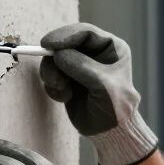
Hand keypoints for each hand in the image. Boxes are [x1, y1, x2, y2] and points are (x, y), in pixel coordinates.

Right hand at [39, 23, 158, 164]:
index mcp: (111, 47)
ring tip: (62, 90)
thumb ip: (81, 66)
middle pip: (65, 44)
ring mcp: (78, 66)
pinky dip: (53, 87)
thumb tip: (58, 54)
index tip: (48, 44)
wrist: (107, 132)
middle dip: (55, 59)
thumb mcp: (103, 85)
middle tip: (53, 76)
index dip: (65, 35)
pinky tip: (65, 98)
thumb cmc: (115, 107)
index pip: (85, 32)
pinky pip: (51, 75)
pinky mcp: (67, 79)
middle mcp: (93, 53)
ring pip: (53, 60)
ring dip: (52, 75)